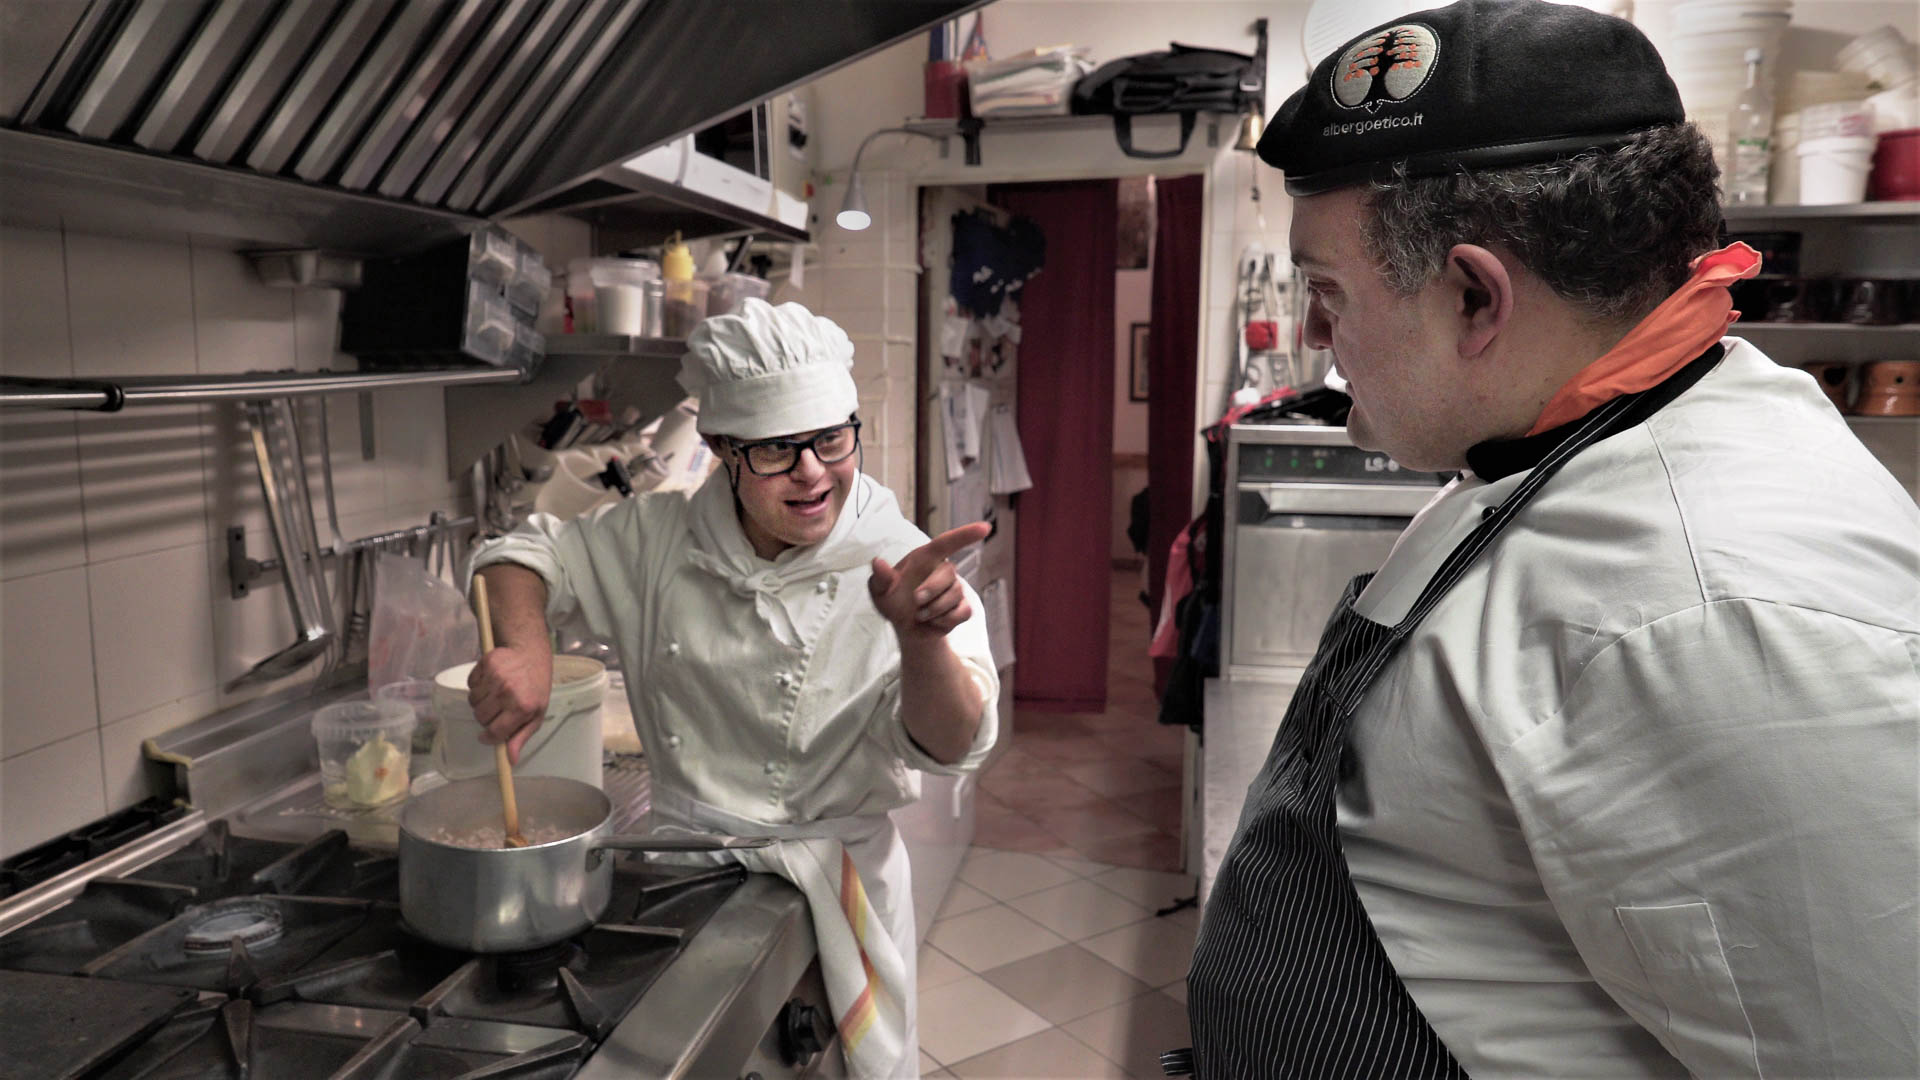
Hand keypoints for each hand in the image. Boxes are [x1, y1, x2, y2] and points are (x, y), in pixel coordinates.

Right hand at [467, 642, 551, 763]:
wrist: (531, 656)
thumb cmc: (535, 688)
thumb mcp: (535, 715)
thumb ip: (521, 738)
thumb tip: (511, 760)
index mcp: (522, 707)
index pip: (495, 732)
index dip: (488, 737)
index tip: (486, 737)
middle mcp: (508, 692)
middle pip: (480, 717)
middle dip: (486, 717)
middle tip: (497, 709)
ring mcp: (496, 677)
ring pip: (473, 702)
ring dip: (480, 701)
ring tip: (495, 694)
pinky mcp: (486, 664)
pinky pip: (470, 684)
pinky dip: (477, 685)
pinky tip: (490, 681)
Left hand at [869, 522, 989, 636]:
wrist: (906, 628)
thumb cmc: (893, 601)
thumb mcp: (880, 591)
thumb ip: (880, 577)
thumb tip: (877, 563)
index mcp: (926, 558)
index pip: (948, 542)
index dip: (966, 534)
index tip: (985, 528)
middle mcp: (943, 570)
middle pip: (949, 573)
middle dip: (932, 589)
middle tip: (916, 601)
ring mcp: (955, 589)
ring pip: (954, 595)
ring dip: (934, 609)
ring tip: (920, 615)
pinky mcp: (963, 608)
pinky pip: (962, 612)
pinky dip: (944, 620)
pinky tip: (932, 621)